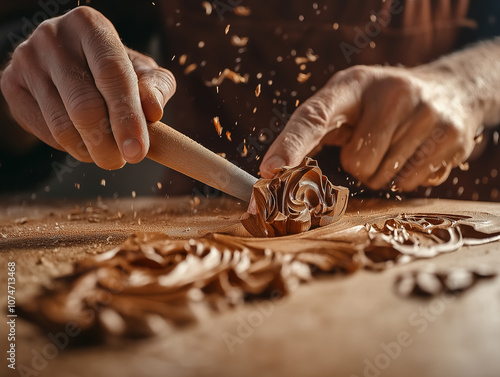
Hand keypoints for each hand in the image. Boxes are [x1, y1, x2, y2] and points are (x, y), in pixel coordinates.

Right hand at [0, 6, 175, 168]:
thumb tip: (153, 111)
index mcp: (90, 26)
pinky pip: (43, 130)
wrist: (72, 61)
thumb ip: (155, 88)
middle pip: (83, 105)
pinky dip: (69, 147)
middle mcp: (53, 37)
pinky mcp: (11, 84)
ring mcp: (27, 60)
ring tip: (107, 155)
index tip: (138, 151)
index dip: (127, 117)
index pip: (112, 75)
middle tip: (122, 162)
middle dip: (107, 144)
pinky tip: (84, 143)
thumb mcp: (144, 72)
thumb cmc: (115, 69)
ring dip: (89, 151)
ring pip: (61, 124)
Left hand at [260, 65, 482, 190]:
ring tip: (395, 145)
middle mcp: (391, 92)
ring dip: (382, 173)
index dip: (291, 145)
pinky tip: (415, 152)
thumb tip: (272, 172)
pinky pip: (410, 183)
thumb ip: (313, 131)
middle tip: (373, 143)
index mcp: (352, 84)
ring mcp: (425, 113)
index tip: (270, 171)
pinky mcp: (450, 136)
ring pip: (383, 178)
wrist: (451, 91)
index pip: (314, 116)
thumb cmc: (381, 105)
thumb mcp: (348, 103)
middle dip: (359, 165)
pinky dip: (406, 177)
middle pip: (356, 163)